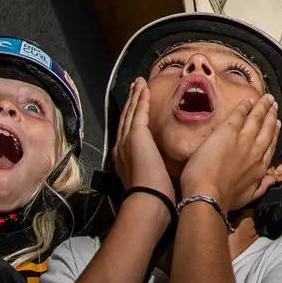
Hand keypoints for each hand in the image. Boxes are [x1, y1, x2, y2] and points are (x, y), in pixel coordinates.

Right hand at [113, 78, 174, 199]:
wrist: (147, 200)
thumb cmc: (152, 196)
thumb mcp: (148, 178)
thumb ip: (150, 168)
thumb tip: (159, 167)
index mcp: (123, 157)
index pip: (127, 130)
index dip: (131, 114)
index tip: (135, 103)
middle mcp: (121, 146)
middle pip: (125, 117)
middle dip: (130, 101)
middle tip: (134, 86)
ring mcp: (127, 140)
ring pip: (130, 112)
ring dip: (135, 95)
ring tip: (138, 83)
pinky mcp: (136, 135)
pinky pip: (138, 112)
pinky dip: (141, 99)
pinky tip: (143, 88)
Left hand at [181, 94, 281, 210]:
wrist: (208, 194)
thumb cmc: (225, 199)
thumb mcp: (248, 197)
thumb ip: (261, 187)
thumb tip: (273, 180)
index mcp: (261, 167)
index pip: (271, 145)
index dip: (275, 133)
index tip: (277, 124)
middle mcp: (256, 150)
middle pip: (267, 128)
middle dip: (272, 115)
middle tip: (274, 105)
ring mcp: (244, 139)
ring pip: (257, 118)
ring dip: (262, 107)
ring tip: (267, 98)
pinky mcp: (228, 131)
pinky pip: (239, 114)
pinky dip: (245, 106)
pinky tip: (248, 100)